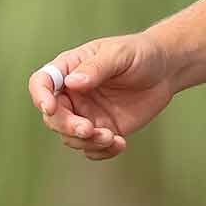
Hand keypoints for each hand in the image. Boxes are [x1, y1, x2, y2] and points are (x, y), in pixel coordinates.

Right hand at [28, 33, 177, 160]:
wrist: (166, 71)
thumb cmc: (140, 54)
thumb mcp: (119, 54)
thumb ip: (96, 68)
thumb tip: (72, 82)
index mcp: (70, 69)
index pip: (42, 82)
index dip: (40, 96)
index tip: (49, 108)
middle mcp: (72, 94)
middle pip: (53, 116)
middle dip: (67, 126)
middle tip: (88, 129)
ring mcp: (86, 113)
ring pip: (70, 136)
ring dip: (86, 141)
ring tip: (111, 137)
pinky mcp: (102, 129)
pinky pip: (91, 148)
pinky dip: (101, 151)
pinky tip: (120, 144)